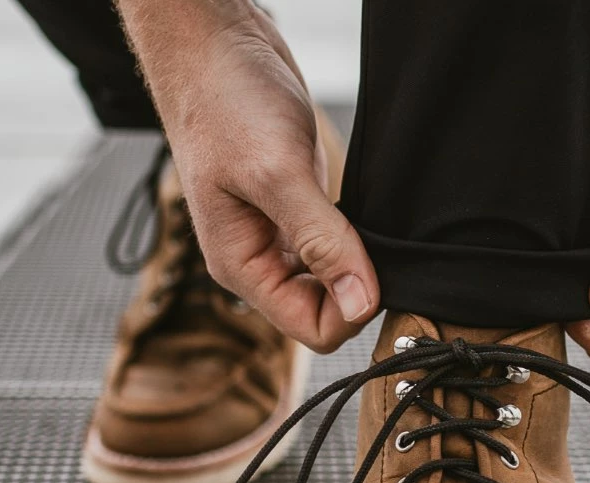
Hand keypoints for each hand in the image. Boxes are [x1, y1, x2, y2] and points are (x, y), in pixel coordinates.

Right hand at [116, 0, 377, 351]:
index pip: (311, 331)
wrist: (212, 44)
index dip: (350, 311)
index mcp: (242, 267)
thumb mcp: (276, 174)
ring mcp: (277, 239)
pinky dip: (354, 240)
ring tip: (367, 225)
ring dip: (358, 266)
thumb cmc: (224, 100)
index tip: (372, 270)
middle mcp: (258, 261)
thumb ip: (321, 242)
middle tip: (376, 245)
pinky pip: (334, 249)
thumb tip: (360, 304)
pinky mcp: (296, 214)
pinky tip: (361, 213)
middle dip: (357, 291)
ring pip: (332, 283)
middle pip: (323, 313)